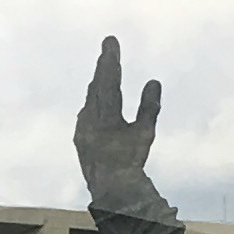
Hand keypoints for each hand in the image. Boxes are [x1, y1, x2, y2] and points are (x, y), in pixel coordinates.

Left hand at [74, 36, 160, 192]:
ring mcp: (82, 129)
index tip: (110, 41)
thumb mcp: (145, 134)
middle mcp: (89, 120)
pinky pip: (85, 113)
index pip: (108, 82)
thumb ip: (149, 107)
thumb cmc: (131, 163)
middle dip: (103, 66)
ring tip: (103, 68)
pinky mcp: (79, 139)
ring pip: (89, 99)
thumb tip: (153, 82)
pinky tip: (94, 100)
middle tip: (108, 46)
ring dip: (97, 83)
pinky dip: (92, 101)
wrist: (110, 192)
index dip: (110, 61)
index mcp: (106, 117)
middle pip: (96, 87)